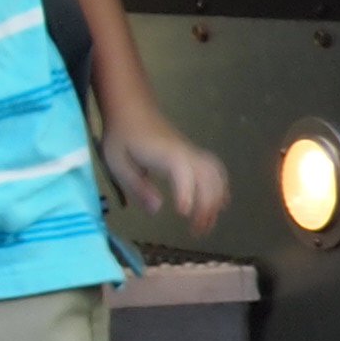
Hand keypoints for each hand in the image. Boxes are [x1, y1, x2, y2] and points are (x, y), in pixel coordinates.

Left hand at [101, 119, 224, 232]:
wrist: (131, 109)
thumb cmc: (122, 136)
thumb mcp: (118, 162)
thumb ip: (137, 186)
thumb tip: (157, 210)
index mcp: (166, 154)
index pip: (184, 173)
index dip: (186, 193)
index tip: (182, 214)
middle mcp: (185, 154)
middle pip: (208, 178)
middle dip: (206, 206)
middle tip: (196, 231)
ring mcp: (192, 153)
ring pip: (217, 176)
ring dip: (216, 201)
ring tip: (207, 224)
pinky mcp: (194, 155)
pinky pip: (216, 172)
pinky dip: (221, 189)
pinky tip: (217, 205)